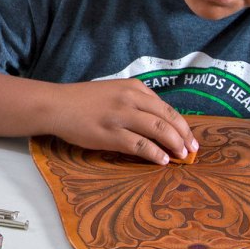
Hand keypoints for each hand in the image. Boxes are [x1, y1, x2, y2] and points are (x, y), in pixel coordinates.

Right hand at [49, 79, 197, 163]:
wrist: (57, 105)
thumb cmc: (84, 100)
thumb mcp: (114, 91)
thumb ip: (135, 101)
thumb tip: (158, 121)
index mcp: (133, 87)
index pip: (166, 107)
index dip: (182, 125)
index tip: (190, 138)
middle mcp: (130, 99)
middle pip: (167, 118)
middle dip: (183, 136)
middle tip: (192, 150)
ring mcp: (120, 116)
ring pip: (158, 130)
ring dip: (174, 145)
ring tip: (181, 156)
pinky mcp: (110, 133)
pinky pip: (140, 145)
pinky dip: (155, 153)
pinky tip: (162, 160)